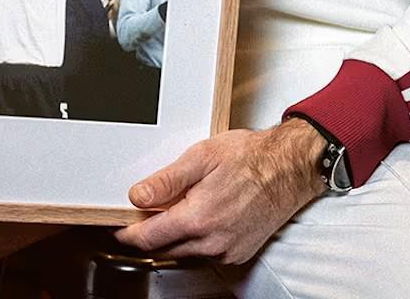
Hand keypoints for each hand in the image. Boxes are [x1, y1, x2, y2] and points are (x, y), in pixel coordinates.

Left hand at [115, 119, 325, 264]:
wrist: (289, 168)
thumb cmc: (251, 158)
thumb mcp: (201, 157)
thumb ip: (166, 181)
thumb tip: (138, 196)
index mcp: (198, 218)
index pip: (148, 238)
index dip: (128, 233)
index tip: (120, 227)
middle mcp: (213, 241)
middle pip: (165, 247)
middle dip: (152, 232)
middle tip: (148, 210)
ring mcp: (228, 251)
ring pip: (185, 251)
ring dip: (175, 236)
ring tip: (181, 206)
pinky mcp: (239, 253)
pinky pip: (207, 253)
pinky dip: (197, 240)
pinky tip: (203, 216)